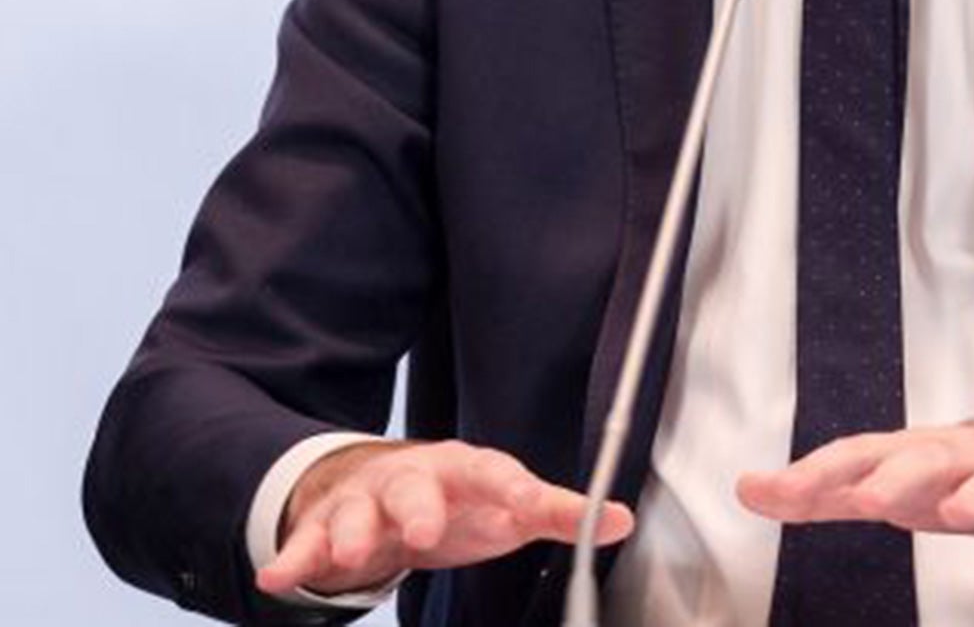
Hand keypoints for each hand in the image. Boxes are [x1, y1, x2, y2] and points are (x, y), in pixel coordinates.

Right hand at [257, 439, 633, 598]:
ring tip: (348, 555)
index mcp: (467, 469)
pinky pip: (306, 539)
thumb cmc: (460, 499)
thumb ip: (561, 515)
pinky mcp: (326, 523)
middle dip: (418, 507)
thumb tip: (623, 521)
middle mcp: (415, 475)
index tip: (532, 507)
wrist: (386, 484)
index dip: (515, 488)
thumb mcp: (510, 507)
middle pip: (416, 484)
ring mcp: (367, 497)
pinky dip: (292, 556)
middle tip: (422, 532)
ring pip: (355, 509)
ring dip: (351, 531)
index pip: (496, 473)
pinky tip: (278, 576)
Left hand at [736, 416, 973, 556]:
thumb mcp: (891, 480)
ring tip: (958, 511)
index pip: (858, 455)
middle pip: (926, 459)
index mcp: (913, 455)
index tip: (771, 490)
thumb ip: (823, 491)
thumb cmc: (963, 472)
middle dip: (897, 476)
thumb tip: (749, 490)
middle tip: (869, 498)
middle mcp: (959, 459)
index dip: (817, 473)